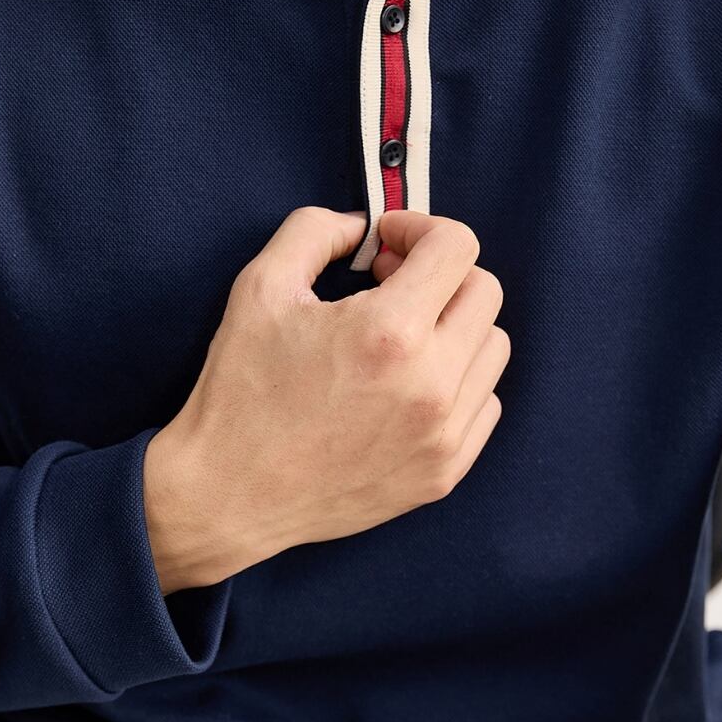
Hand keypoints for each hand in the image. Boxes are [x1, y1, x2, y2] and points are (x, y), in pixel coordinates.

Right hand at [144, 205, 509, 592]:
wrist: (228, 495)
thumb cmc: (239, 394)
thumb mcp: (260, 289)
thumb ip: (314, 232)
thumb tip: (359, 226)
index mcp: (388, 332)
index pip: (457, 247)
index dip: (420, 228)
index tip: (387, 244)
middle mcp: (430, 384)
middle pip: (484, 293)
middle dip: (440, 273)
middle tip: (390, 284)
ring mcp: (442, 434)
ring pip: (492, 349)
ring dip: (455, 326)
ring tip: (403, 337)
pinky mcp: (443, 473)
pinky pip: (485, 405)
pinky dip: (459, 382)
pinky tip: (410, 384)